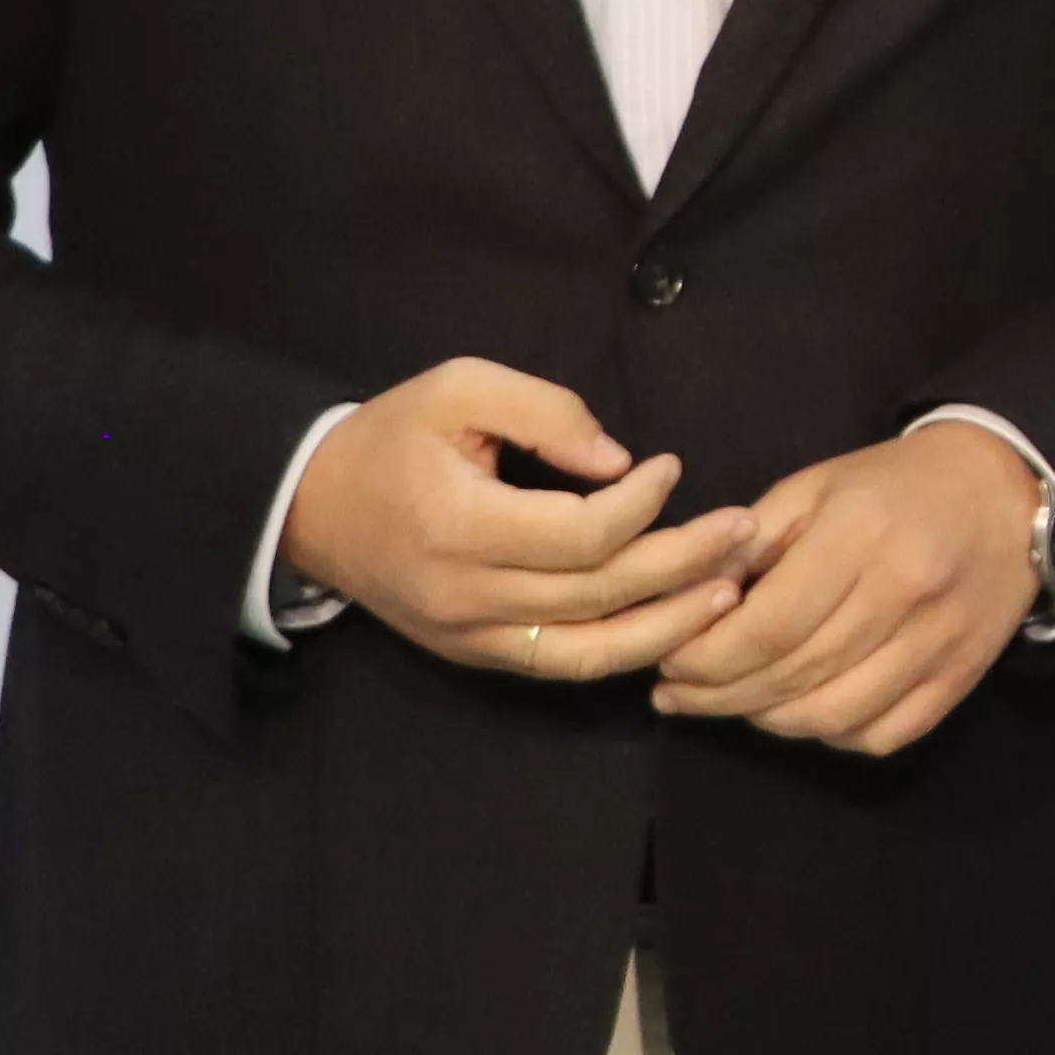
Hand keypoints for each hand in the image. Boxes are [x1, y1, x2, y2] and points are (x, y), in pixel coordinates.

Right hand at [277, 357, 751, 682]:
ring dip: (671, 624)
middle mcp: (466, 596)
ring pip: (592, 651)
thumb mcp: (458, 388)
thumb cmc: (390, 437)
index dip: (642, 504)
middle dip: (684, 563)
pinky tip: (676, 627)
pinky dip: (626, 651)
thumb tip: (618, 461)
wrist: (310, 507)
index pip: (581, 536)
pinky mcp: (476, 656)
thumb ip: (544, 412)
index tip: (673, 465)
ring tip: (731, 589)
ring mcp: (470, 637)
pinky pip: (563, 666)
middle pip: (600, 595)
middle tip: (745, 530)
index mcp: (460, 527)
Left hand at [646, 419, 1049, 756]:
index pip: (766, 627)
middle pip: (792, 677)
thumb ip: (750, 543)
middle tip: (681, 695)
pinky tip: (804, 712)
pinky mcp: (961, 677)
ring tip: (736, 704)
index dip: (706, 659)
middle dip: (720, 696)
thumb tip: (689, 604)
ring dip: (768, 721)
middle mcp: (902, 594)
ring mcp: (938, 643)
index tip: (669, 664)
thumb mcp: (815, 487)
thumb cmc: (896, 485)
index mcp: (859, 535)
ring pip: (831, 717)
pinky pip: (881, 736)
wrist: (1006, 491)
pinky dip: (831, 736)